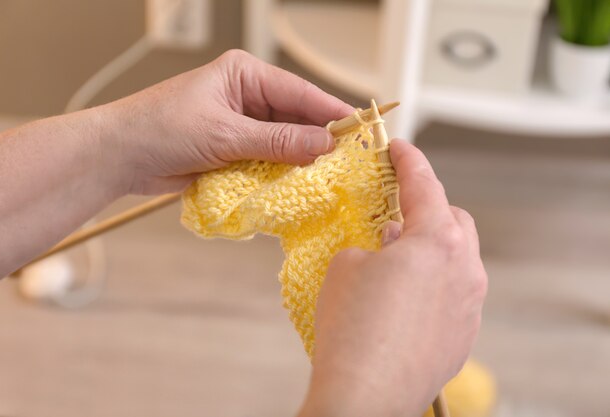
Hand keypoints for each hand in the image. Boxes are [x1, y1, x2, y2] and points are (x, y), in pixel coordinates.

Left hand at [99, 49, 353, 194]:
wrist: (119, 156)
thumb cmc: (162, 128)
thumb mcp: (225, 134)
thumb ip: (277, 142)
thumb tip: (324, 144)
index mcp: (244, 76)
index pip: (299, 92)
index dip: (330, 112)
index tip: (360, 130)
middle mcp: (246, 97)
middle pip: (294, 119)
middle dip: (317, 140)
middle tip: (348, 162)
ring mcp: (240, 126)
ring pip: (282, 143)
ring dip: (298, 161)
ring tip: (327, 178)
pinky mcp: (233, 151)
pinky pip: (266, 161)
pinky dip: (279, 174)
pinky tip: (297, 186)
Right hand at [298, 140, 486, 416]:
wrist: (366, 396)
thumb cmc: (353, 329)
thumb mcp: (346, 267)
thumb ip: (369, 246)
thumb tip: (384, 251)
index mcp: (436, 240)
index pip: (425, 184)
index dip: (408, 160)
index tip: (398, 148)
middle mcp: (465, 269)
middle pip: (454, 221)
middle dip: (427, 210)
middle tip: (394, 215)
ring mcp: (470, 305)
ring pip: (457, 260)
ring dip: (430, 251)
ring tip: (395, 263)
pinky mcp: (464, 335)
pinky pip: (454, 295)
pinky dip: (433, 285)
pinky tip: (403, 302)